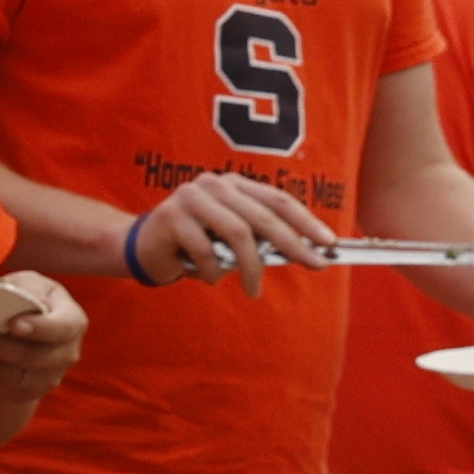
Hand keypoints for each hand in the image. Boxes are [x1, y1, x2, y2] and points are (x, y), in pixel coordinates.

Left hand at [0, 268, 87, 405]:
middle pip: (28, 357)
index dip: (39, 328)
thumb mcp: (26, 284)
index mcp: (72, 322)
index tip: (12, 325)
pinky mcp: (19, 393)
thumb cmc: (28, 299)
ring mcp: (43, 380)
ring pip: (4, 376)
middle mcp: (63, 356)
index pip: (60, 329)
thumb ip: (7, 286)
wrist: (28, 332)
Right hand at [121, 174, 330, 291]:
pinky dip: (215, 272)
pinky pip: (207, 251)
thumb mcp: (232, 239)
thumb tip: (305, 253)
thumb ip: (261, 239)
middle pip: (263, 216)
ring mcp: (190, 197)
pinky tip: (211, 278)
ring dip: (250, 267)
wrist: (145, 247)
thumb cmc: (197, 245)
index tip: (328, 242)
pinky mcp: (170, 216)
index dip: (305, 221)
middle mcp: (213, 184)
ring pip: (238, 234)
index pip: (277, 199)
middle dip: (293, 244)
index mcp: (233, 184)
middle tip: (314, 265)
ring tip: (252, 289)